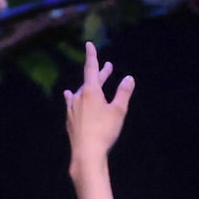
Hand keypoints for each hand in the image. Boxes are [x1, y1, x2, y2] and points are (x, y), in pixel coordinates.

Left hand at [63, 43, 134, 175]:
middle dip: (100, 74)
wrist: (86, 154)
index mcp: (91, 91)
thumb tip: (129, 78)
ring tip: (94, 83)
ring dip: (90, 87)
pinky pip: (72, 103)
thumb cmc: (104, 131)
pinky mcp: (70, 120)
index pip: (91, 68)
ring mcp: (72, 109)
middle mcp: (79, 97)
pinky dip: (75, 97)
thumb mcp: (118, 111)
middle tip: (108, 67)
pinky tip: (70, 96)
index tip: (88, 44)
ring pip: (82, 93)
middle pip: (89, 81)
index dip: (92, 56)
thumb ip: (124, 93)